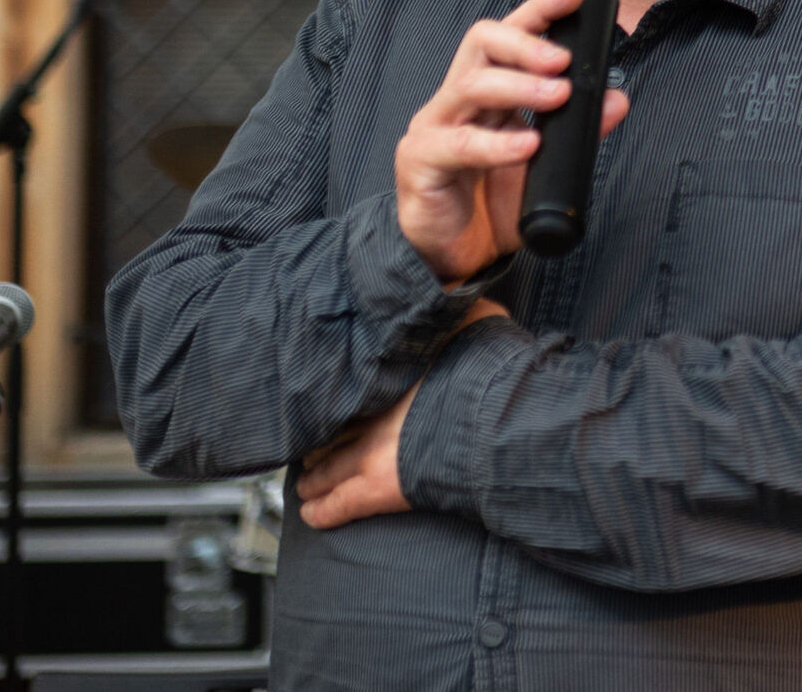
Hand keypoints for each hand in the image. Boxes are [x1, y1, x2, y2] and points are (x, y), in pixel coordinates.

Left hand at [298, 300, 507, 529]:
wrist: (496, 416)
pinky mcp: (378, 490)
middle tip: (309, 443)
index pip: (347, 387)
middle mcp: (369, 412)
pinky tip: (312, 515)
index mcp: (387, 376)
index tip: (329, 397)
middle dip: (317, 438)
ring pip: (325, 467)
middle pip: (330, 428)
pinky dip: (321, 512)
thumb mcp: (474, 317)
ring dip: (313, 475)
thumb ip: (453, 307)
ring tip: (305, 480)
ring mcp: (368, 453)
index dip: (336, 396)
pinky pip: (338, 505)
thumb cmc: (489, 367)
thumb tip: (452, 286)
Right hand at [395, 0, 629, 282]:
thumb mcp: (545, 165)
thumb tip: (616, 99)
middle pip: (481, 43)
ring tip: (558, 95)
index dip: (539, 10)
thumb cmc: (491, 204)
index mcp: (485, 91)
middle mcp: (456, 99)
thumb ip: (578, 132)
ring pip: (470, 85)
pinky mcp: (420, 161)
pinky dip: (497, 143)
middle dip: (526, 42)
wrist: (454, 257)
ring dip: (520, 86)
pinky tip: (527, 146)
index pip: (508, 35)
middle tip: (564, 60)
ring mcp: (434, 127)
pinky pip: (458, 143)